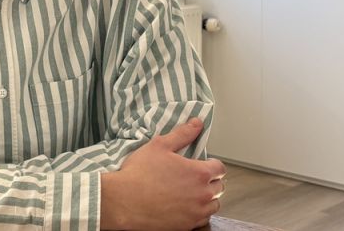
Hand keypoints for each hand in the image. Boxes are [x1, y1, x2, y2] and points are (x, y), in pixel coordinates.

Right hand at [100, 118, 226, 229]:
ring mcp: (195, 213)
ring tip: (192, 193)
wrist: (123, 202)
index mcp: (199, 173)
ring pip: (213, 206)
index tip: (203, 164)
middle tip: (195, 178)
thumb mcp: (159, 145)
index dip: (212, 164)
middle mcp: (202, 195)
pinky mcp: (186, 227)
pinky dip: (197, 213)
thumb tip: (196, 124)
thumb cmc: (139, 174)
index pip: (220, 168)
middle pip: (219, 188)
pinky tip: (184, 207)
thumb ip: (182, 134)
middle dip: (210, 181)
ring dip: (207, 199)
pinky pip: (201, 220)